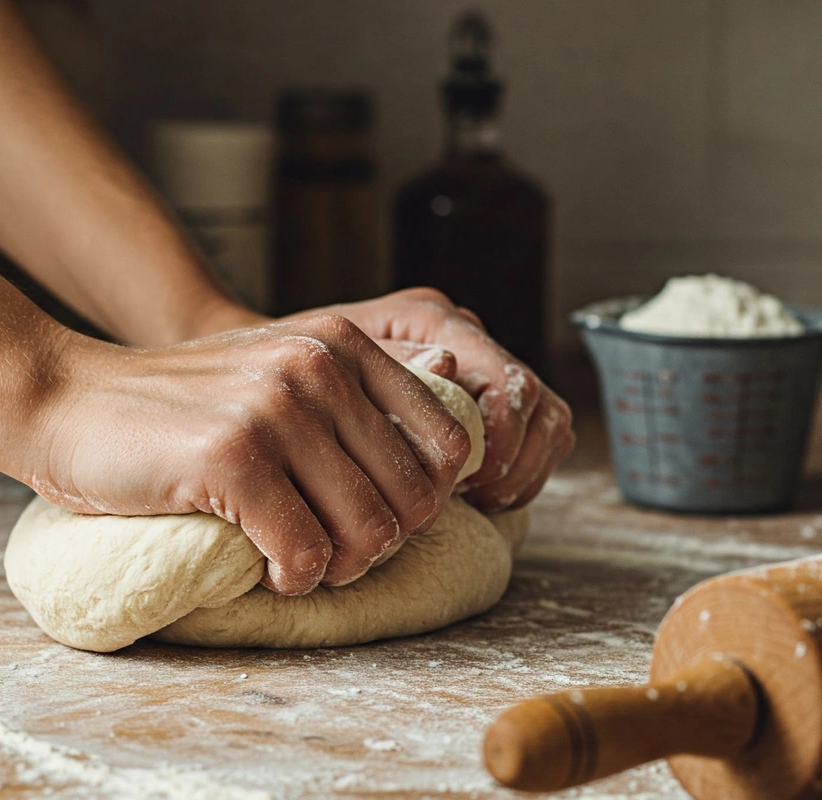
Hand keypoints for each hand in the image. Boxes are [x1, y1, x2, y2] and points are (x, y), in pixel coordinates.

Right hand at [28, 315, 470, 594]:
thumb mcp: (276, 374)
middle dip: (378, 545)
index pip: (447, 444)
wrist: (67, 400)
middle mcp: (319, 366)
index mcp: (342, 343)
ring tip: (296, 560)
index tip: (370, 517)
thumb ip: (353, 401)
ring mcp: (275, 408)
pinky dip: (292, 579)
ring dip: (337, 568)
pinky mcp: (231, 457)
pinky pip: (307, 554)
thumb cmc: (176, 408)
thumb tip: (449, 455)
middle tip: (328, 551)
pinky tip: (264, 567)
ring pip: (370, 533)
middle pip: (414, 499)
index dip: (422, 501)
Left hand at [292, 288, 574, 511]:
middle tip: (479, 496)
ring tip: (480, 498)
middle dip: (516, 460)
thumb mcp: (324, 366)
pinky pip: (535, 440)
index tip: (471, 481)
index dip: (501, 438)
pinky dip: (518, 473)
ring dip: (522, 470)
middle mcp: (463, 335)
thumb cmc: (294, 371)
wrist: (273, 372)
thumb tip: (448, 365)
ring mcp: (478, 366)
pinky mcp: (482, 401)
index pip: (504, 378)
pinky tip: (480, 495)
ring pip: (548, 424)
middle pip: (538, 403)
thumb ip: (386, 364)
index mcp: (429, 319)